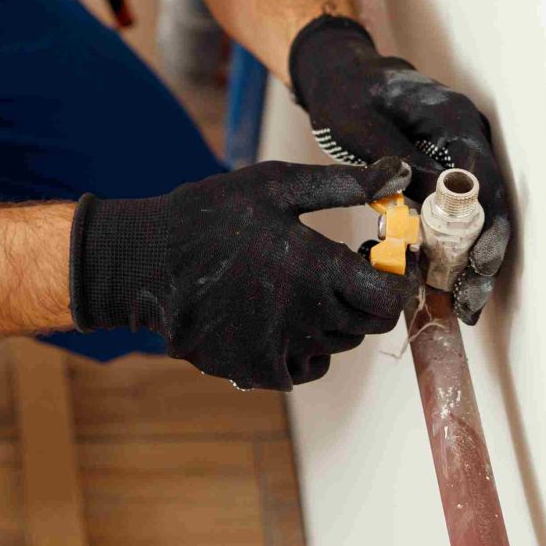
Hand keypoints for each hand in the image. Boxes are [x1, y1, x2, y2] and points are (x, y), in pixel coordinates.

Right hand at [69, 157, 416, 389]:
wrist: (145, 261)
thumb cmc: (212, 214)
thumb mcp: (277, 185)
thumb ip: (343, 185)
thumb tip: (400, 175)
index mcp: (315, 269)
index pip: (390, 297)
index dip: (398, 279)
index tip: (385, 259)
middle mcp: (304, 318)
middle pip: (370, 325)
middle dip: (368, 295)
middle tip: (345, 267)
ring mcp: (279, 349)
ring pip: (338, 344)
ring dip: (335, 318)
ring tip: (302, 283)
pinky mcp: (255, 370)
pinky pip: (304, 367)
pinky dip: (304, 346)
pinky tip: (280, 313)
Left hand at [286, 14, 513, 323]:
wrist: (345, 76)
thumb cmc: (348, 94)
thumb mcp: (359, 123)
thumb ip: (396, 157)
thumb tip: (431, 198)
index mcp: (452, 118)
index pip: (483, 178)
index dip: (484, 226)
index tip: (475, 266)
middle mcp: (468, 136)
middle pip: (491, 203)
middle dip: (483, 257)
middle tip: (468, 304)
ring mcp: (461, 154)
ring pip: (478, 214)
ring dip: (470, 260)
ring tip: (458, 306)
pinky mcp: (448, 171)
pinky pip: (458, 213)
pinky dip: (452, 247)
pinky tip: (440, 283)